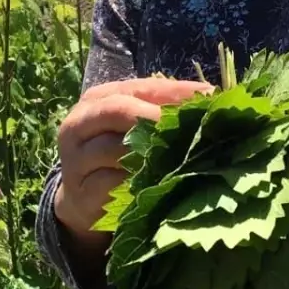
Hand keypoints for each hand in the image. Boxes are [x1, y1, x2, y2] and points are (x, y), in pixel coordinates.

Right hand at [54, 78, 213, 250]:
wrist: (79, 200)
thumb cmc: (116, 155)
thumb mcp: (132, 127)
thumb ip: (163, 109)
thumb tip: (212, 96)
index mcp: (96, 99)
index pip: (140, 88)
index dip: (175, 91)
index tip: (208, 96)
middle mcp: (79, 123)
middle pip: (118, 110)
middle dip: (158, 117)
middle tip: (193, 126)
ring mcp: (75, 159)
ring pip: (115, 149)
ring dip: (151, 154)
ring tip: (184, 157)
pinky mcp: (80, 192)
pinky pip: (112, 185)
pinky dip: (138, 184)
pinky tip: (161, 184)